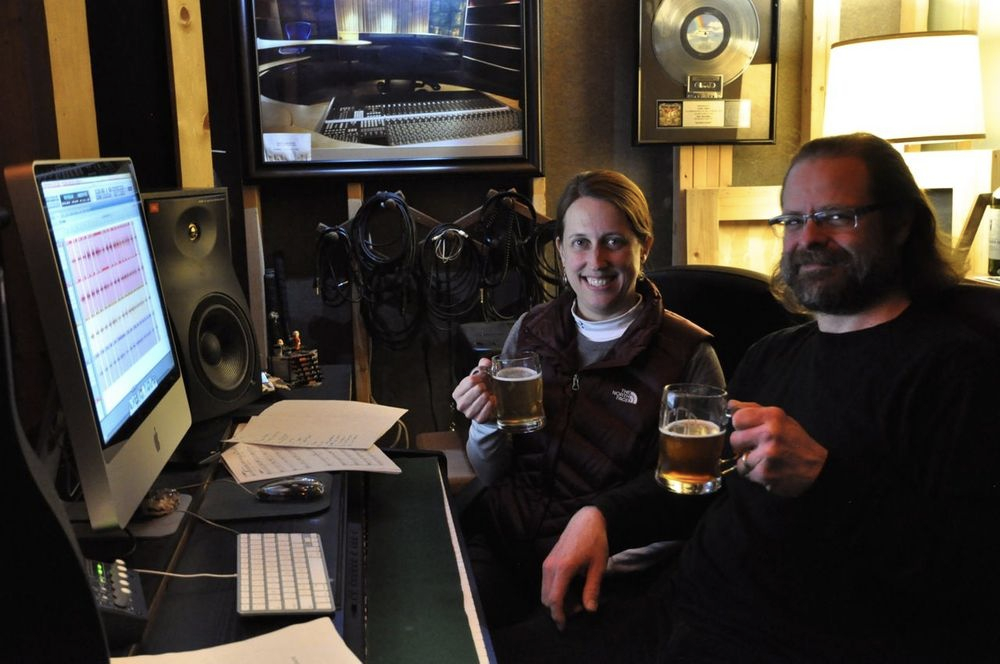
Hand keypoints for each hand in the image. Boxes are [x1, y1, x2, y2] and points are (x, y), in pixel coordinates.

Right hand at [451, 358, 496, 422]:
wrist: (486, 408)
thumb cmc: (481, 392)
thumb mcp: (479, 379)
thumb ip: (482, 367)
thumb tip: (485, 361)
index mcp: (457, 393)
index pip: (469, 381)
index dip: (478, 378)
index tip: (481, 379)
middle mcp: (460, 404)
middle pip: (474, 391)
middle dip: (482, 388)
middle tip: (485, 387)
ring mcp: (469, 413)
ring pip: (479, 402)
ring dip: (486, 397)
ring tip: (489, 394)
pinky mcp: (478, 420)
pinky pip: (484, 412)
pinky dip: (490, 405)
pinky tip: (492, 400)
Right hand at [540, 506, 608, 629]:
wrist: (586, 520)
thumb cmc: (595, 541)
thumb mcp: (598, 566)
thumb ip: (592, 588)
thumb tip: (589, 609)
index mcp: (563, 568)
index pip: (554, 599)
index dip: (558, 615)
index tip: (565, 625)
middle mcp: (551, 566)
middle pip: (546, 597)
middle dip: (558, 609)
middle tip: (577, 610)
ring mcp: (547, 562)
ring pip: (545, 591)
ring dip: (556, 600)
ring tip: (576, 599)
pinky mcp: (548, 560)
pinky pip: (547, 582)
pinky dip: (555, 591)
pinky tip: (571, 589)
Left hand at [728, 399, 828, 496]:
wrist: (817, 468)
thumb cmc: (796, 442)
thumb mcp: (780, 419)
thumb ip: (754, 410)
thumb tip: (731, 405)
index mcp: (773, 416)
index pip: (738, 417)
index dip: (740, 426)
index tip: (748, 430)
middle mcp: (770, 434)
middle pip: (734, 439)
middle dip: (742, 445)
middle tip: (756, 447)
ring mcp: (767, 455)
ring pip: (739, 459)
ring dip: (748, 461)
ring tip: (765, 460)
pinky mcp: (765, 474)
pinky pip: (745, 473)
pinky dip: (753, 473)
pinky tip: (768, 469)